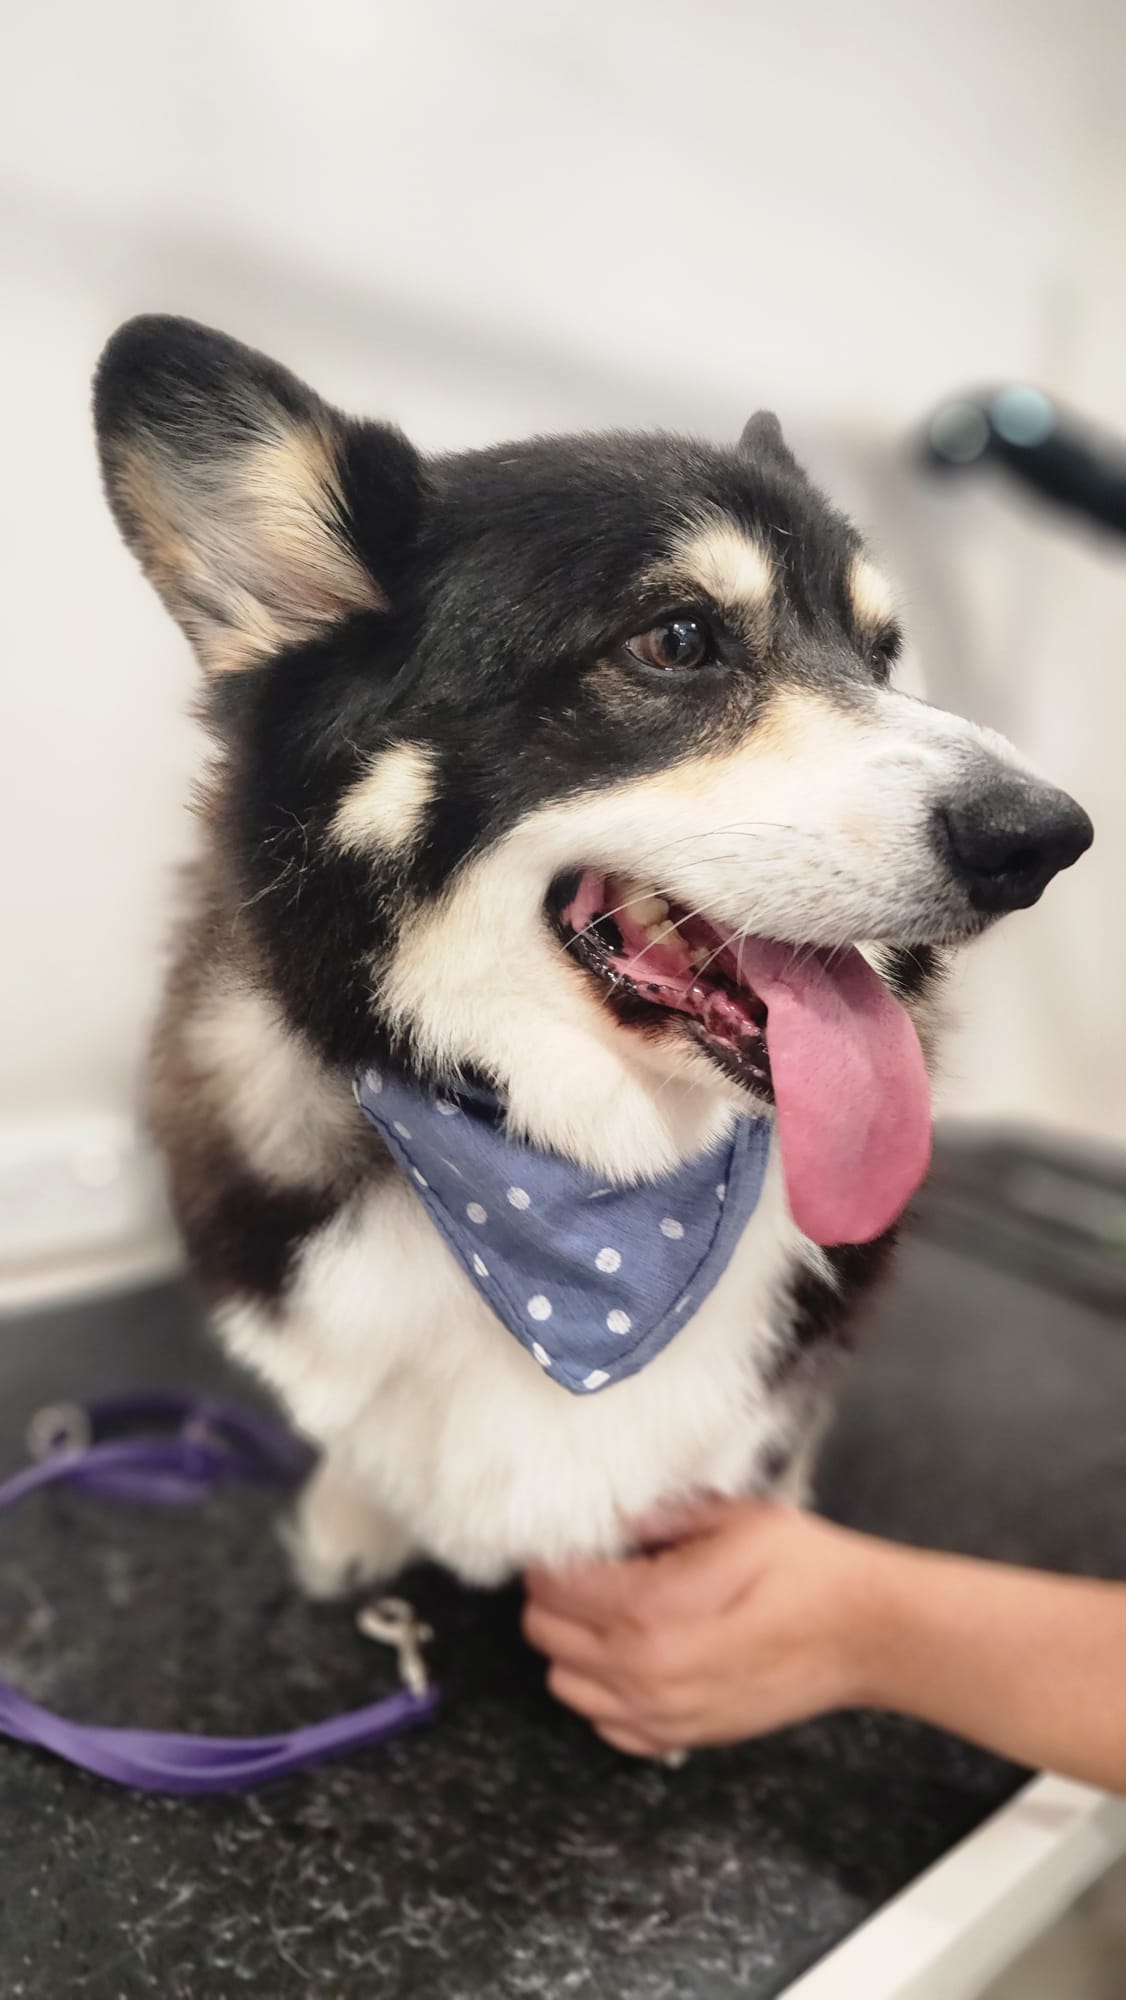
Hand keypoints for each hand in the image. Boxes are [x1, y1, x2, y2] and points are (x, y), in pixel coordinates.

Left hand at [523, 1498, 887, 1755]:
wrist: (866, 1634)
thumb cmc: (806, 1570)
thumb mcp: (732, 1518)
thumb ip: (659, 1517)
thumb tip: (608, 1519)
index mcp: (650, 1609)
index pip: (553, 1585)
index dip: (552, 1556)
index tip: (568, 1541)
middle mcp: (645, 1670)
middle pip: (546, 1635)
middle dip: (554, 1599)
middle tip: (586, 1570)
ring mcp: (662, 1713)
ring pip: (565, 1684)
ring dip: (574, 1646)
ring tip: (610, 1614)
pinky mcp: (682, 1739)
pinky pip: (605, 1724)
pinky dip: (606, 1693)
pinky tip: (637, 1658)